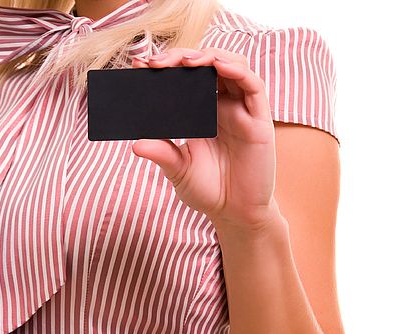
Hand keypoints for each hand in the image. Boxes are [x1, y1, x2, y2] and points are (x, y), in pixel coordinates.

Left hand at [130, 47, 279, 231]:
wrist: (235, 214)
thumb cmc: (209, 191)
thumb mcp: (178, 171)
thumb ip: (162, 154)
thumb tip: (135, 144)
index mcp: (201, 113)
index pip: (185, 80)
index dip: (167, 68)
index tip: (140, 64)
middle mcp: (223, 106)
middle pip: (207, 66)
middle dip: (183, 58)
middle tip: (158, 62)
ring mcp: (242, 111)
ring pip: (232, 67)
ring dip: (210, 57)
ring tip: (185, 61)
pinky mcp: (260, 121)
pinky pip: (253, 87)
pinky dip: (236, 71)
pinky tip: (218, 66)